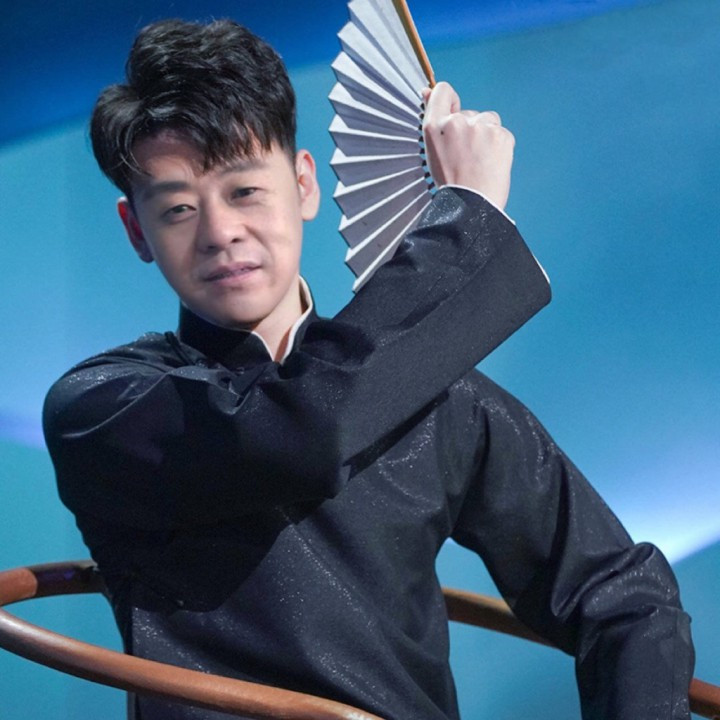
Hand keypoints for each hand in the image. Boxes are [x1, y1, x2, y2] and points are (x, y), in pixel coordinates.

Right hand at [422, 82, 514, 210]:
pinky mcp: (500, 135)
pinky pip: (501, 133)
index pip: (442, 91)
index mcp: (434, 127)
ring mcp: (479, 128)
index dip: (449, 102)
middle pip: (468, 113)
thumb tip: (427, 91)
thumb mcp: (433, 150)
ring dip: (486, 135)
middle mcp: (455, 122)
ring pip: (487, 120)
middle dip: (469, 130)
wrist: (472, 206)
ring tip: (480, 162)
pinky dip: (499, 147)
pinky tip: (491, 164)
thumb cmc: (451, 183)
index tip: (453, 117)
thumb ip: (433, 118)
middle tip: (466, 159)